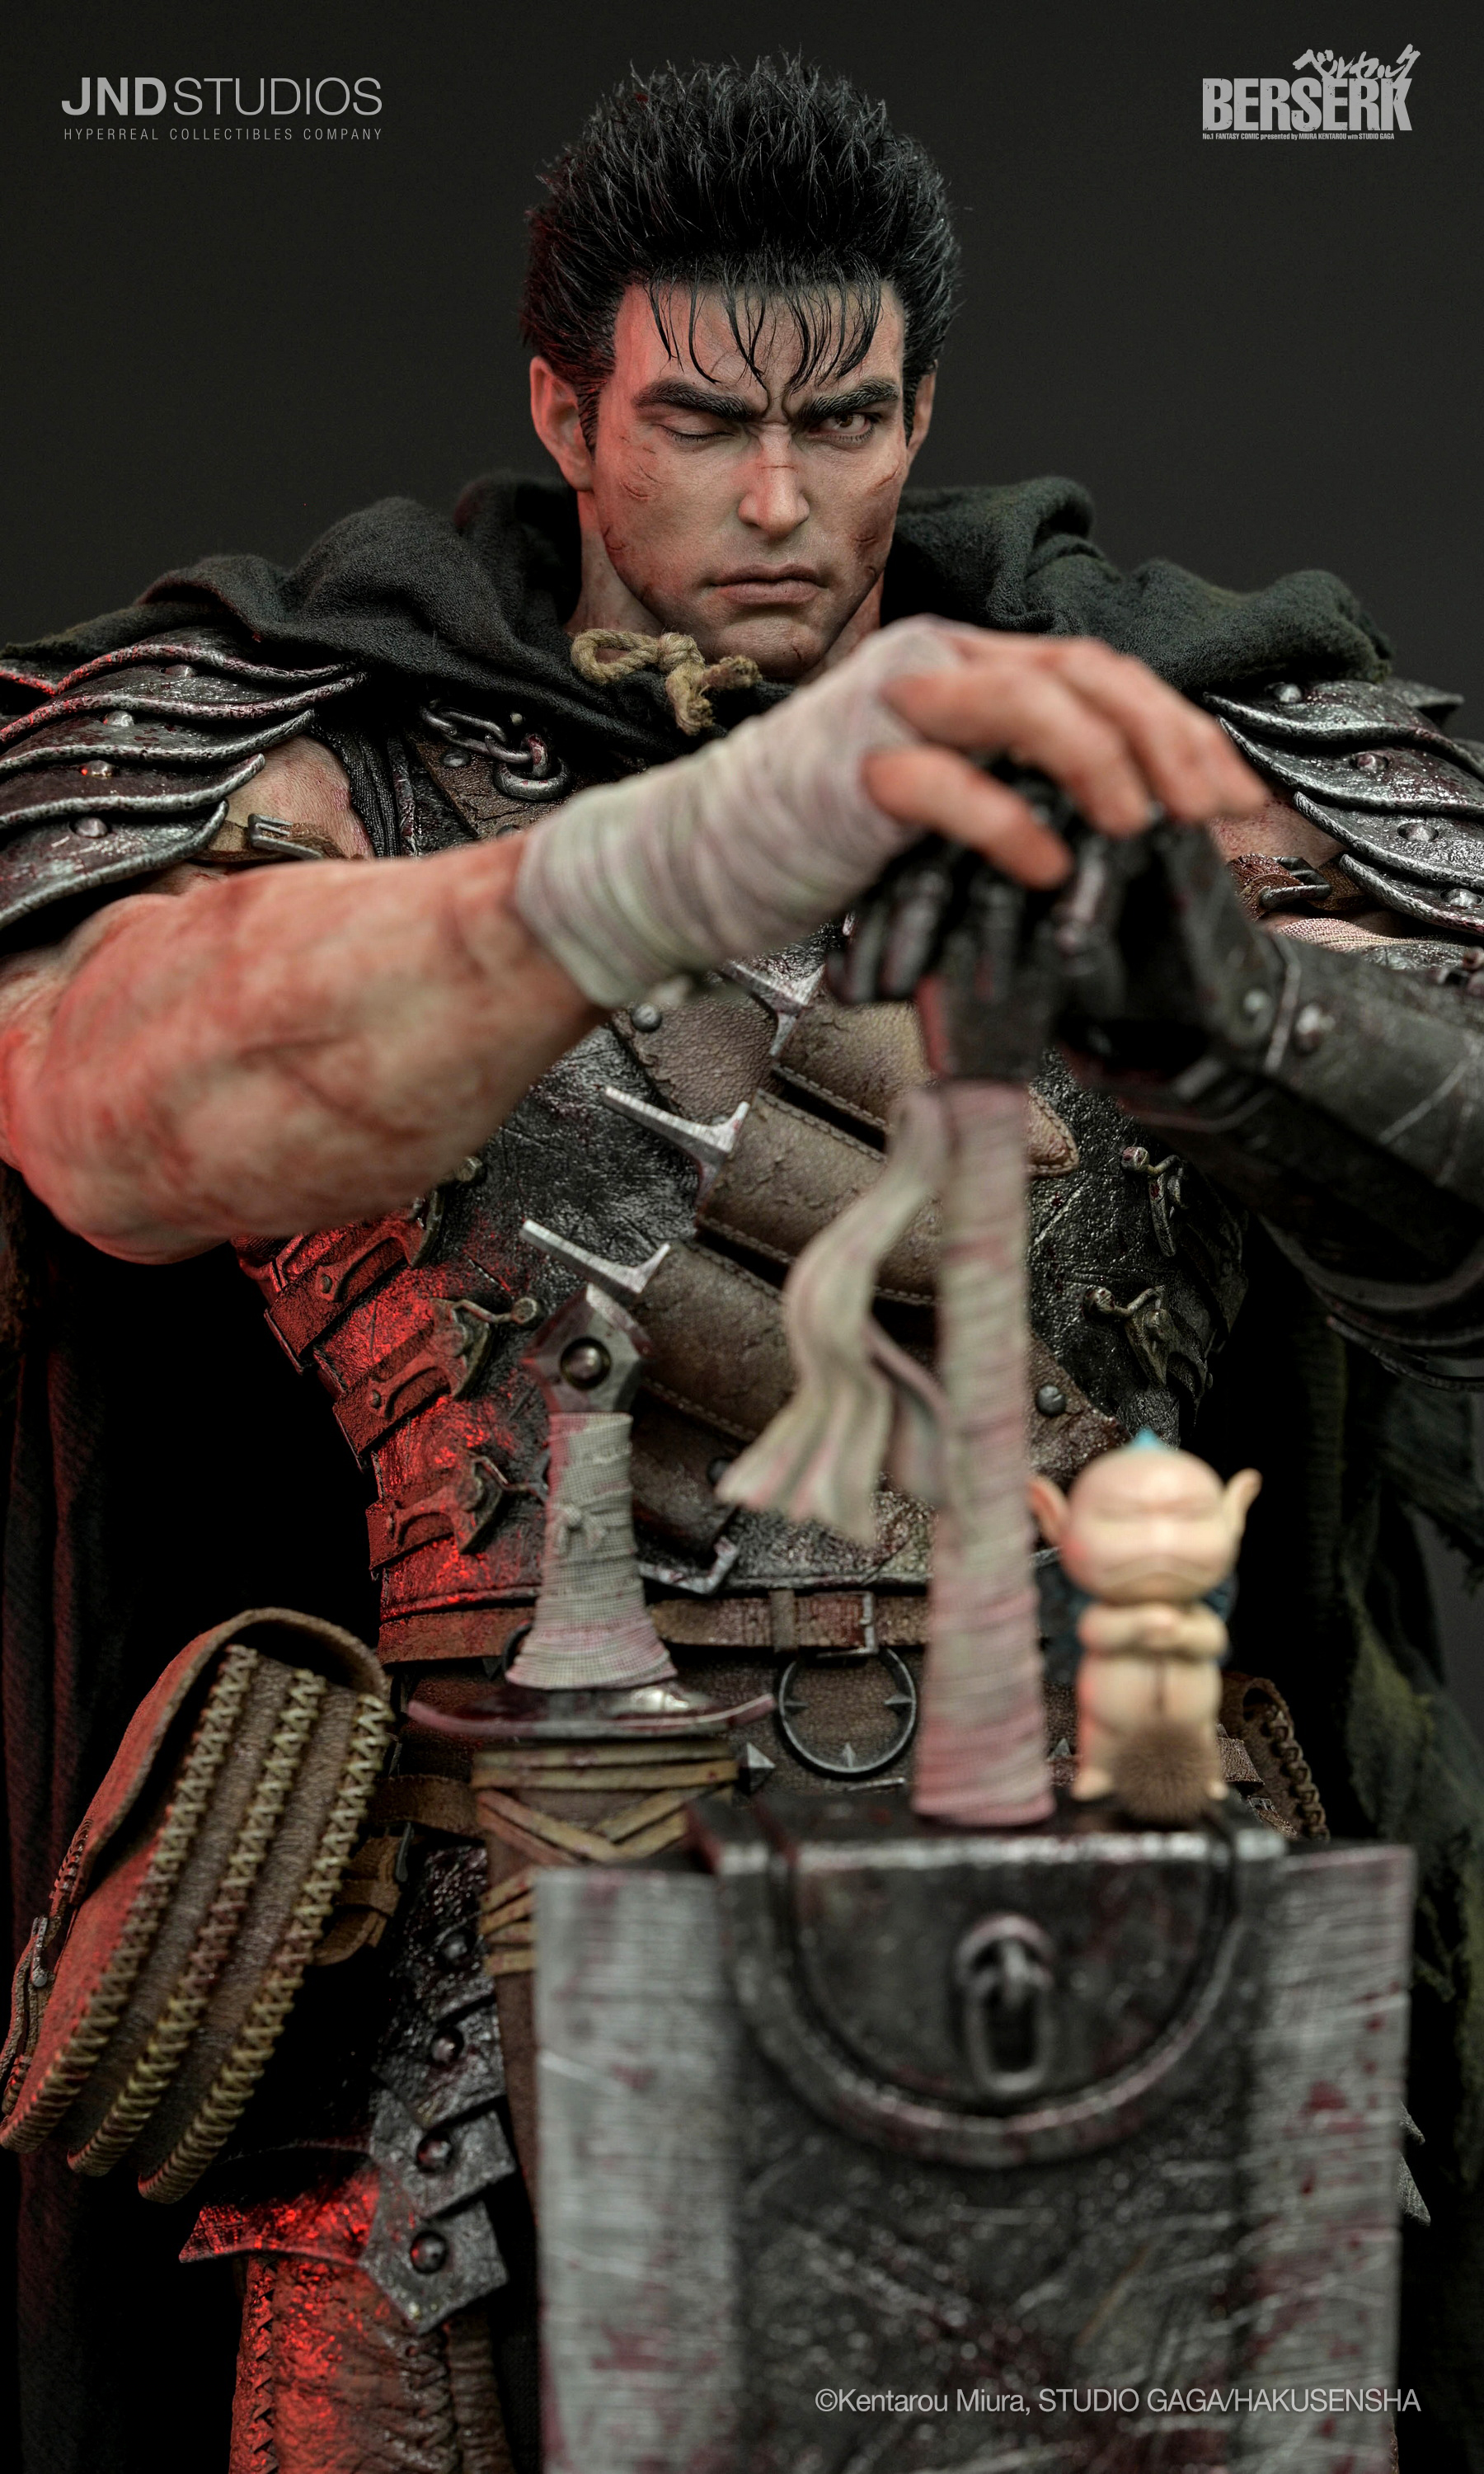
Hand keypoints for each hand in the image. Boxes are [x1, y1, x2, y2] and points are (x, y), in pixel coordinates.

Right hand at [862, 633, 1266, 888]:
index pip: (1099, 671)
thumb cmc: (827, 833)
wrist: (704, 854)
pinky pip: (949, 786)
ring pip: (1024, 704)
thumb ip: (1022, 783)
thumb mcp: (948, 795)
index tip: (1232, 797)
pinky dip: (1011, 826)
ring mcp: (891, 712)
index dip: (1179, 728)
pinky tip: (1045, 866)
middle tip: (1206, 812)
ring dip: (1100, 764)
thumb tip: (1134, 819)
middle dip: (1163, 741)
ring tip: (1136, 827)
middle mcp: (935, 669)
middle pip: (1080, 674)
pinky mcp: (853, 772)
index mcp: (966, 666)